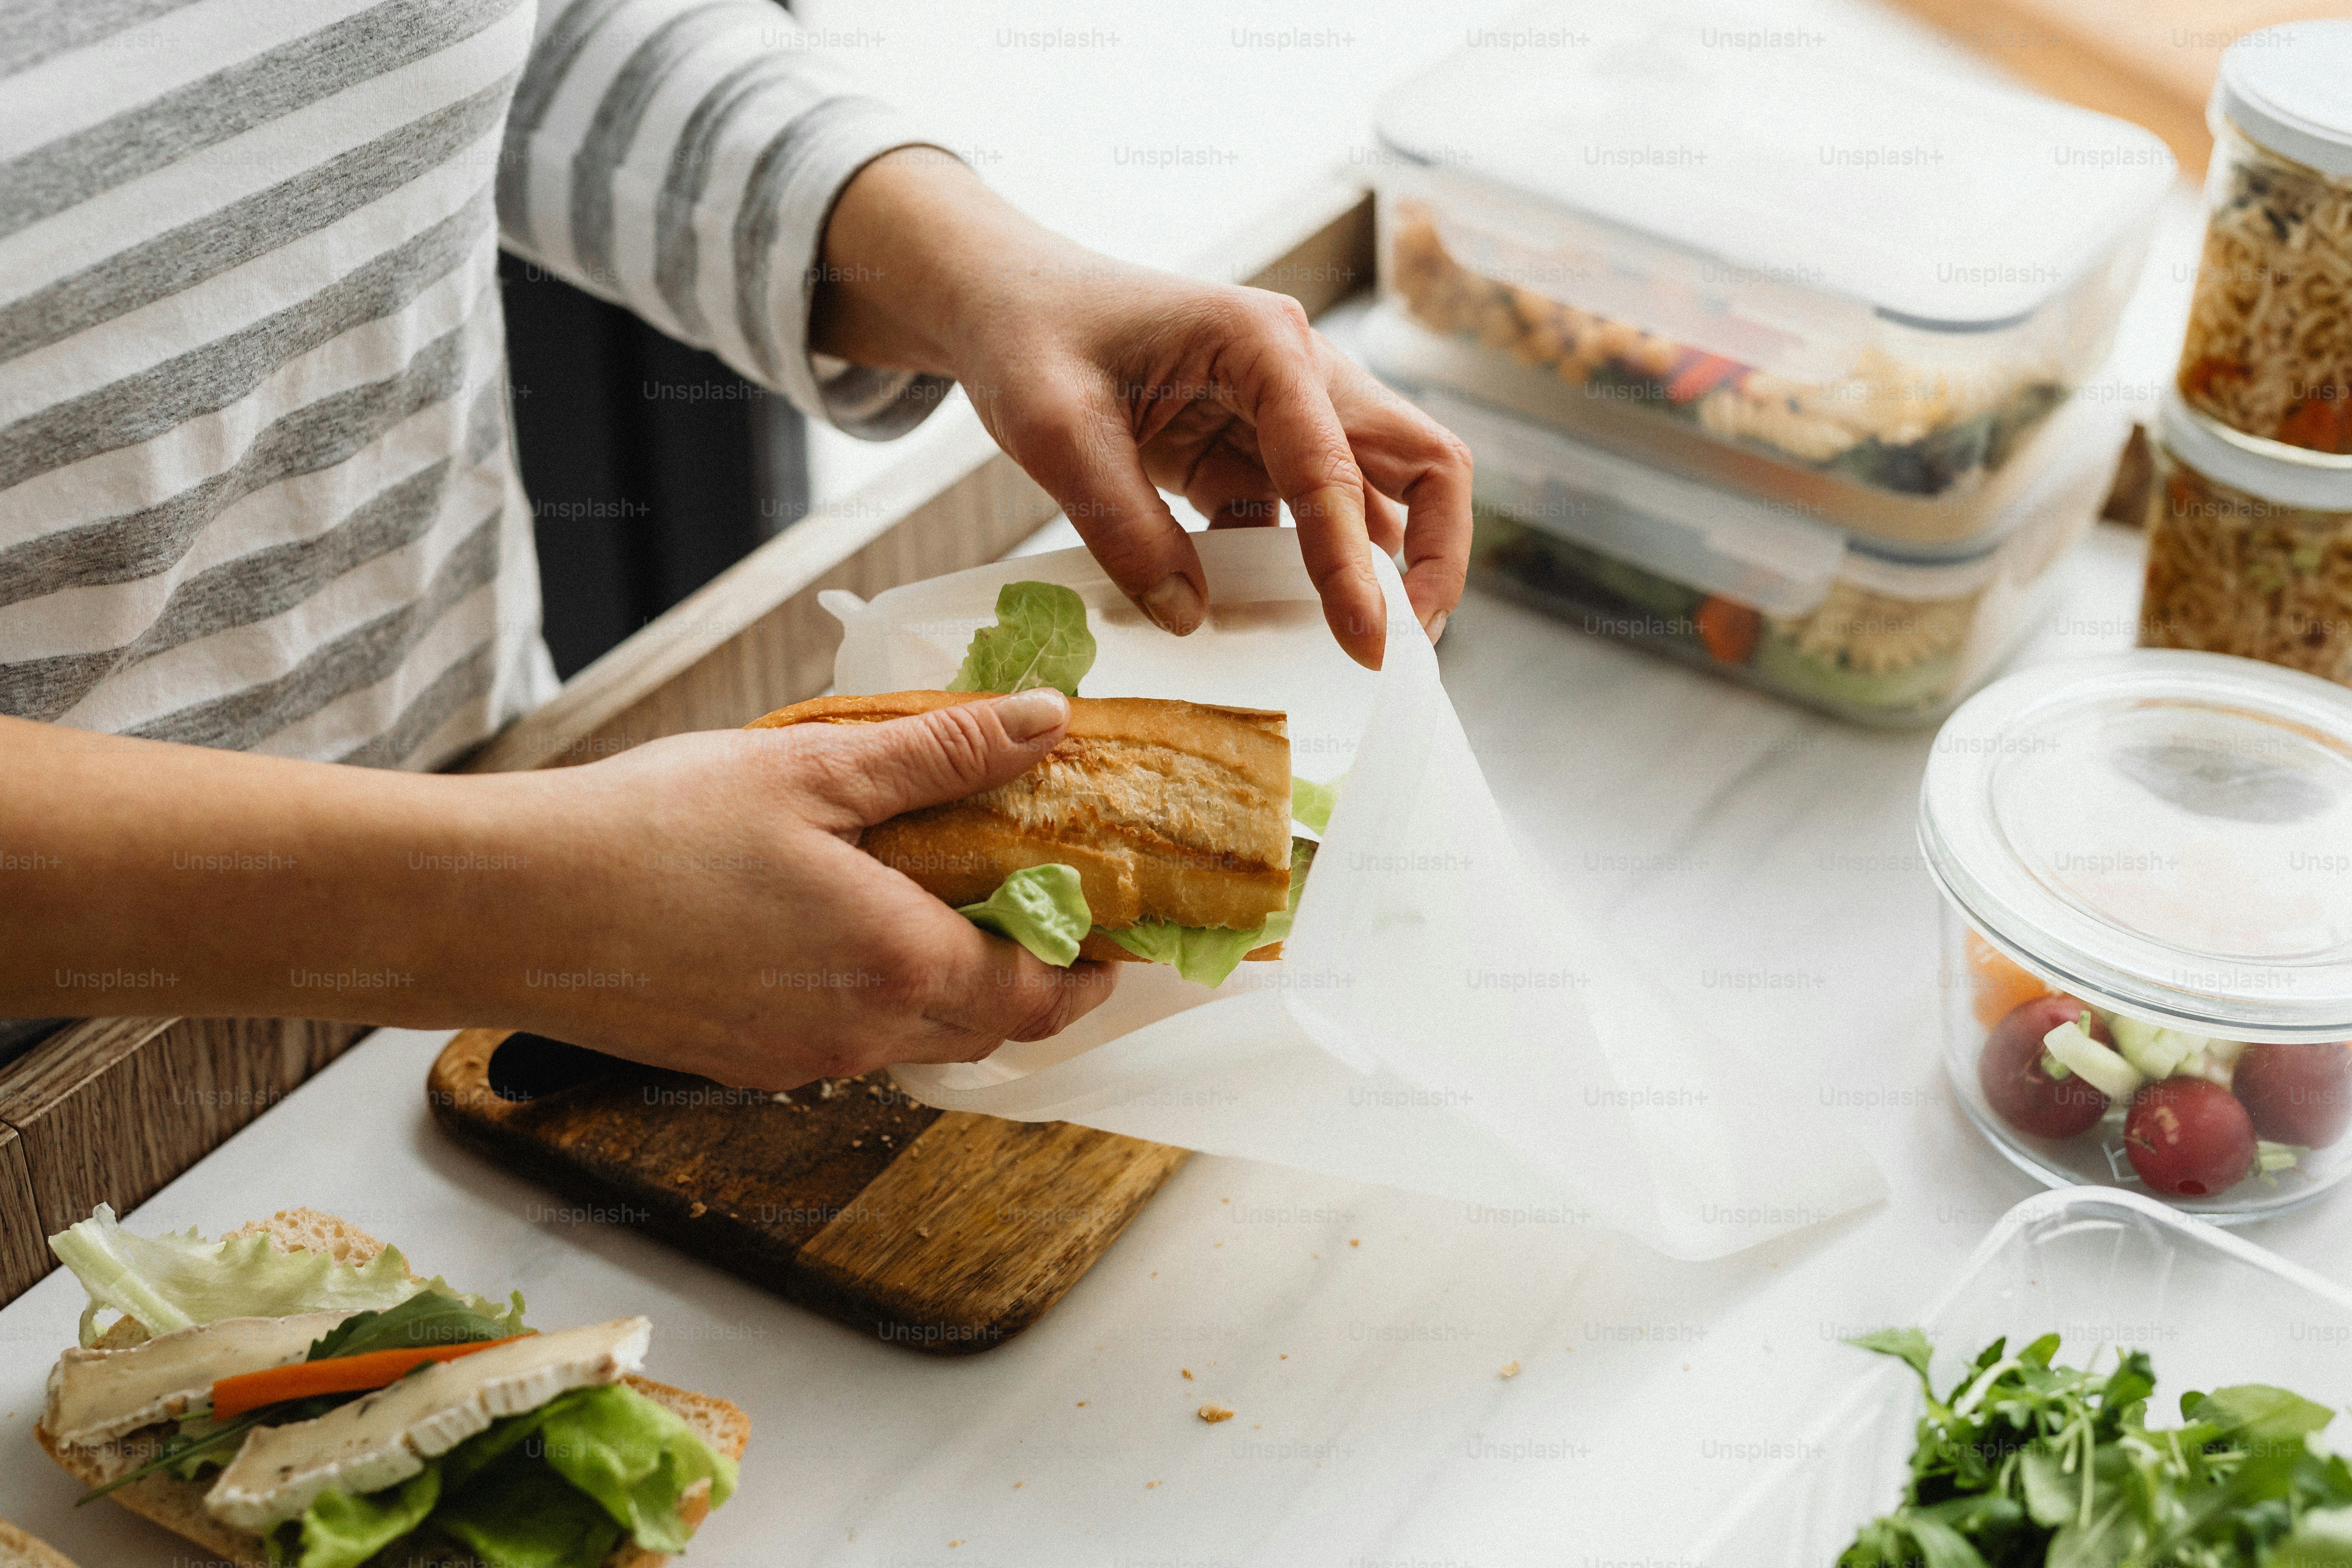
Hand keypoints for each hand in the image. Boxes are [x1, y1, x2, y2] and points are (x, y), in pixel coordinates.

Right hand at [495, 687, 1114, 1087]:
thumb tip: (1047, 720)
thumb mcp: (816, 772)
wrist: (510, 906)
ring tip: (956, 905)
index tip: (1115, 930)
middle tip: (1048, 908)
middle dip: (1035, 981)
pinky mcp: (744, 1061)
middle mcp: (860, 1033)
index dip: (1091, 967)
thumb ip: (943, 754)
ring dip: (957, 989)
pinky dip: (884, 997)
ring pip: (921, 1040)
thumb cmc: (650, 831)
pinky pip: (851, 1041)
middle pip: (991, 1030)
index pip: (1040, 995)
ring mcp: (799, 1058)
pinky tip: (855, 927)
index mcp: (897, 965)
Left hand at [812, 149, 1473, 669]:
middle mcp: (1298, 369)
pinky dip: (1310, 568)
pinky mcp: (1254, 447)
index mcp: (1263, 344)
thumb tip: (1189, 616)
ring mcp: (1284, 409)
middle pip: (1417, 460)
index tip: (1366, 644)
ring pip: (1378, 490)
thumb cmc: (1031, 338)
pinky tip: (1282, 616)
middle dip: (1430, 554)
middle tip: (1405, 643)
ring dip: (1380, 565)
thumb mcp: (1054, 432)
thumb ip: (1122, 524)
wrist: (1007, 303)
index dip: (1356, 564)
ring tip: (1361, 644)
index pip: (1337, 467)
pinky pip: (1309, 514)